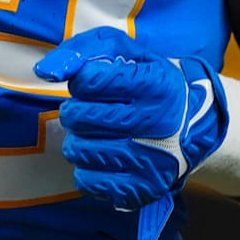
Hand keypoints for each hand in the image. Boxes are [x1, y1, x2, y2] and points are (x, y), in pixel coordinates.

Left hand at [34, 26, 227, 213]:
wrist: (193, 124)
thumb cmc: (148, 82)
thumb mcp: (125, 52)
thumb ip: (82, 51)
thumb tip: (45, 71)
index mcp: (154, 85)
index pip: (89, 81)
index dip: (82, 81)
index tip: (92, 83)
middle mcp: (153, 123)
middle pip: (79, 117)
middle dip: (76, 111)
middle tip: (92, 110)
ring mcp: (148, 161)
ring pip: (77, 150)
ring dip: (79, 139)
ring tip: (98, 133)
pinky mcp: (140, 189)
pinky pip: (86, 180)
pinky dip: (87, 168)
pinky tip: (104, 157)